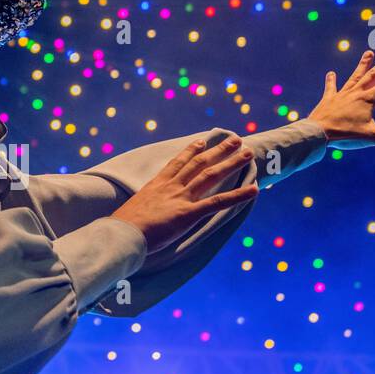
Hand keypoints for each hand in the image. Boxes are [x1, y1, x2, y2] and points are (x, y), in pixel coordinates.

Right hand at [112, 135, 258, 255]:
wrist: (121, 233)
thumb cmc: (123, 227)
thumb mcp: (133, 211)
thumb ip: (144, 209)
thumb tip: (142, 216)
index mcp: (157, 185)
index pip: (178, 163)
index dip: (191, 151)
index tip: (202, 141)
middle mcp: (171, 187)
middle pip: (199, 163)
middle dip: (219, 150)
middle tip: (235, 140)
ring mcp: (181, 198)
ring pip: (211, 175)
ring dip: (231, 163)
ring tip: (247, 153)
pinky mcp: (188, 213)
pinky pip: (217, 202)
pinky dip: (237, 195)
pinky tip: (253, 189)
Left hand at [307, 49, 374, 149]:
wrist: (317, 133)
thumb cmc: (345, 135)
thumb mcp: (373, 138)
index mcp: (368, 100)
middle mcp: (356, 93)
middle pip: (374, 75)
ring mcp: (342, 95)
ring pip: (355, 76)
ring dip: (363, 65)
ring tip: (368, 52)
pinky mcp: (328, 100)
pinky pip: (331, 88)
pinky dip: (331, 81)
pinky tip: (330, 73)